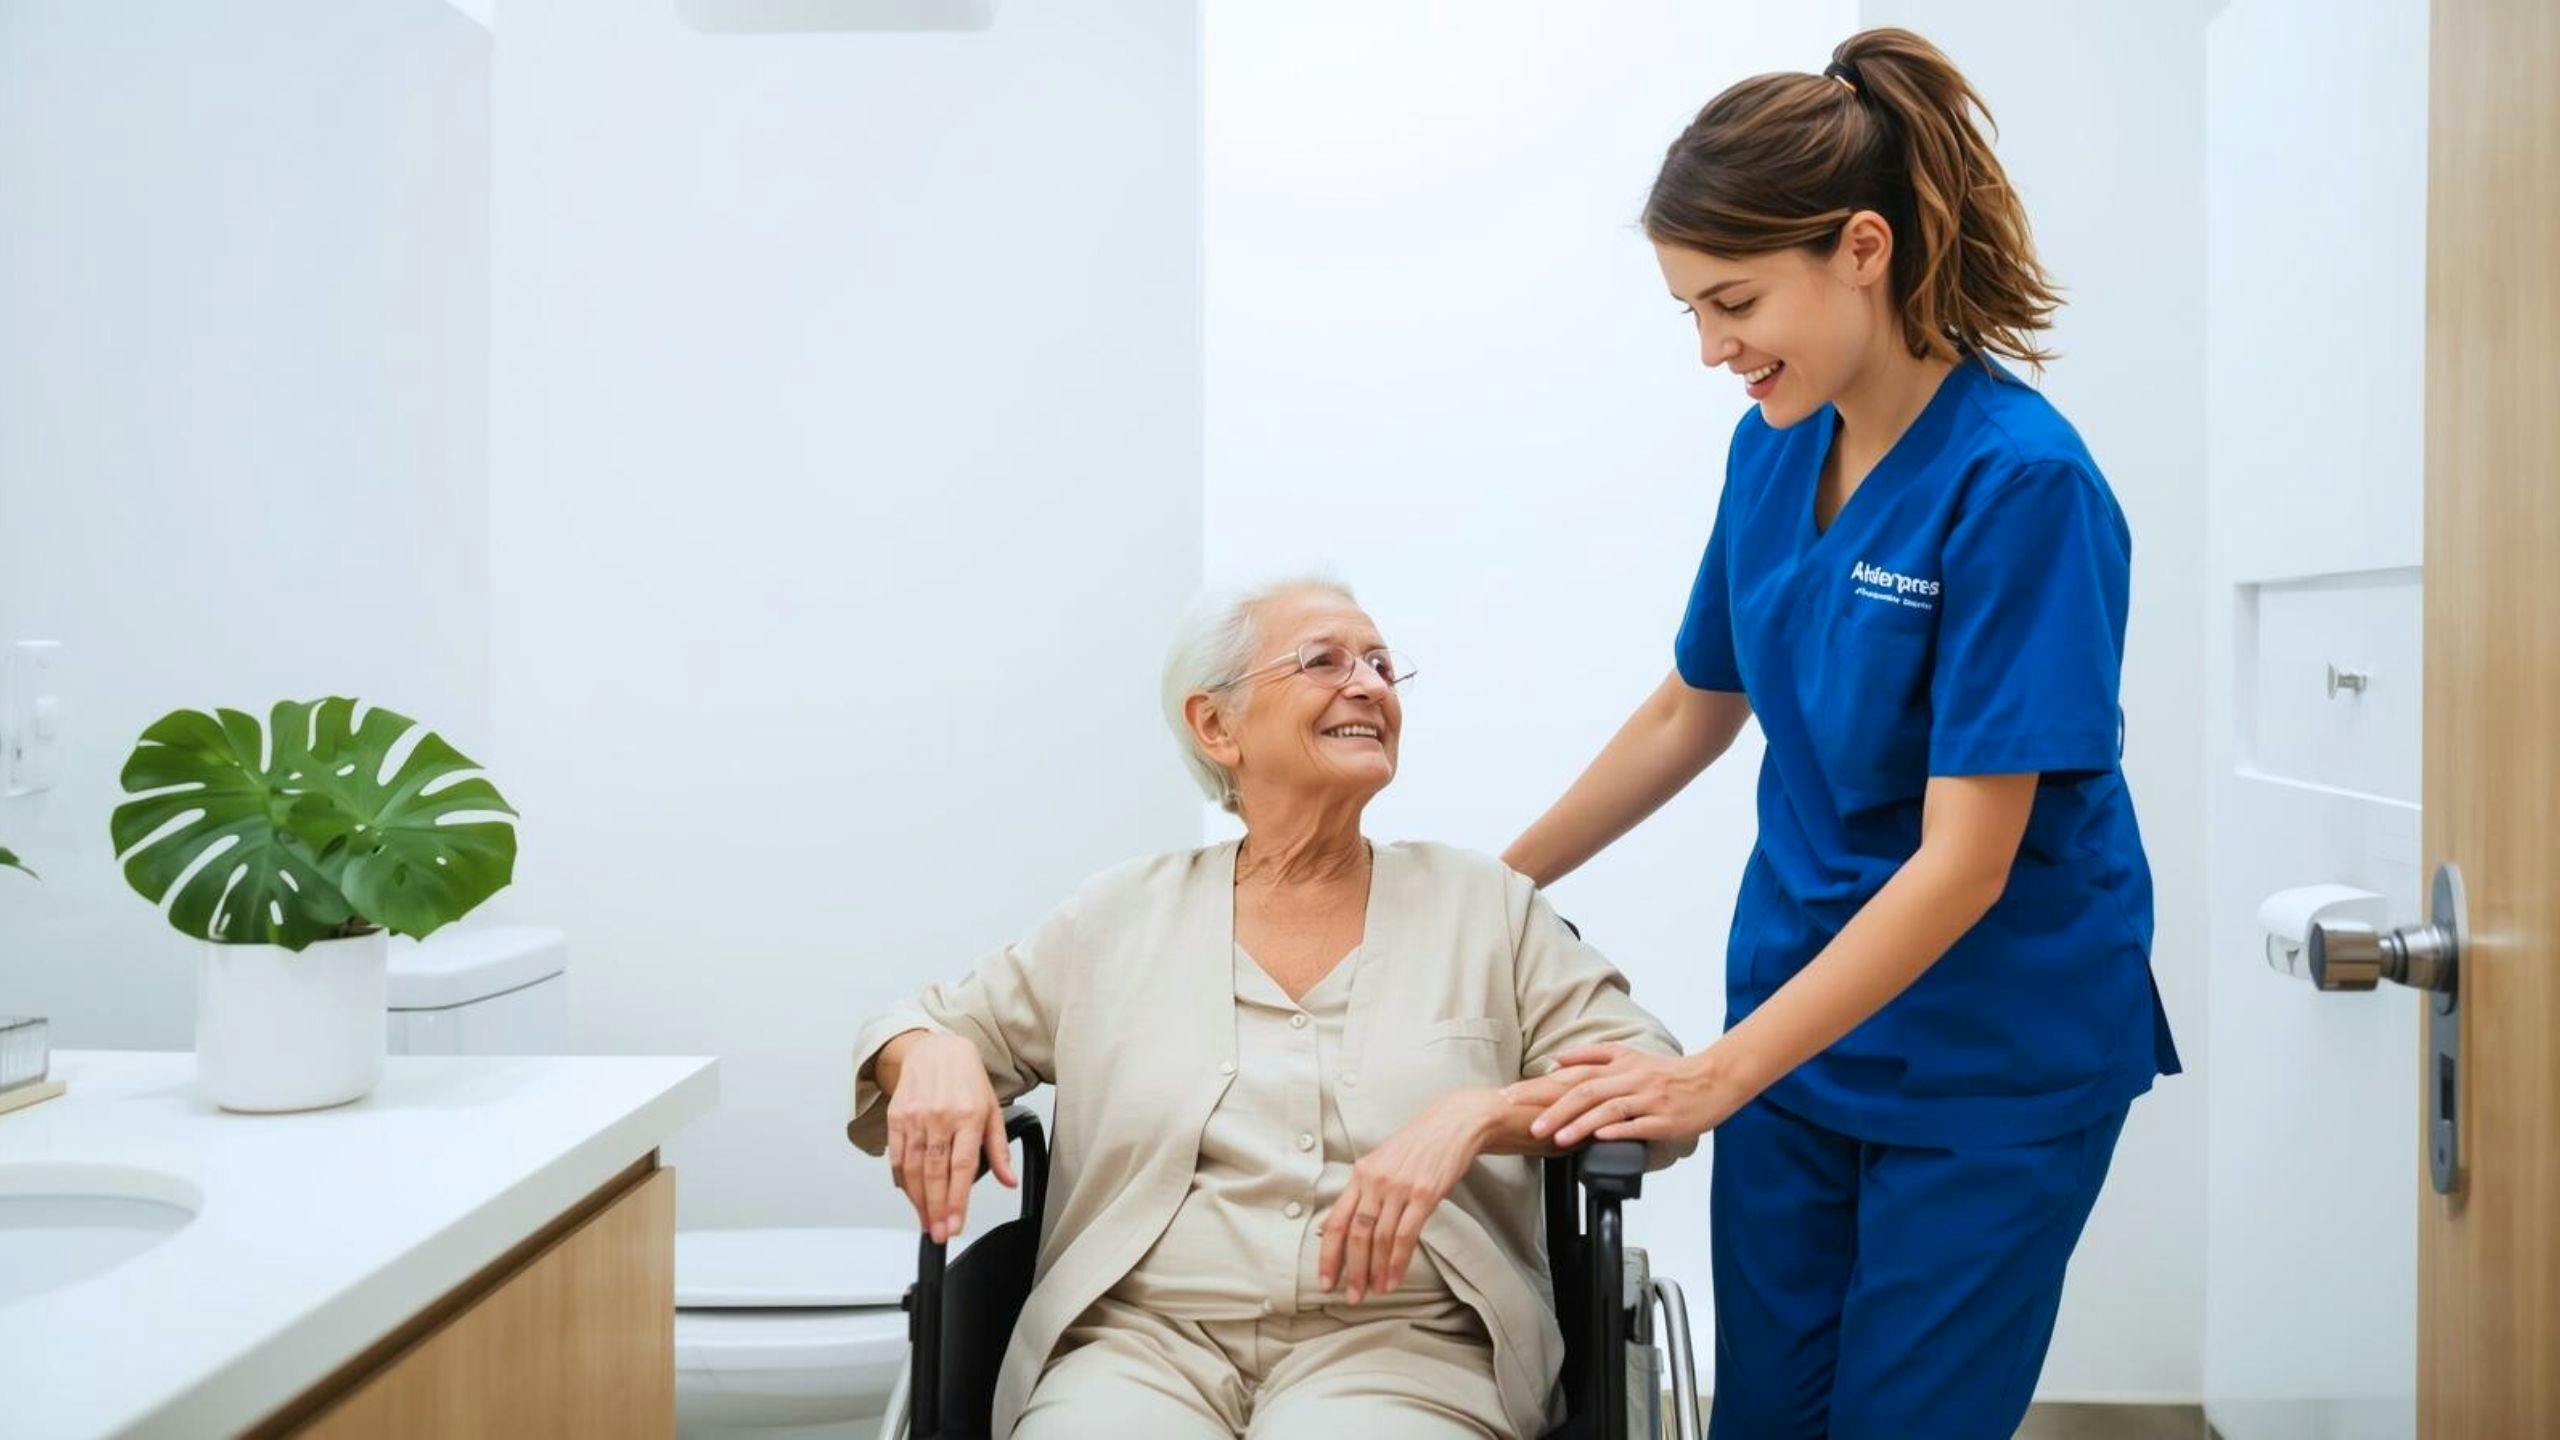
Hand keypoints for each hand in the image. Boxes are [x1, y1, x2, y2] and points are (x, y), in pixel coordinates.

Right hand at [882, 1031, 1015, 1243]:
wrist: (935, 1049)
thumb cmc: (966, 1080)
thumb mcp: (992, 1109)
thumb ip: (998, 1149)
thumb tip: (1008, 1180)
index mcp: (968, 1116)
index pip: (962, 1167)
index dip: (958, 1201)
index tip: (956, 1225)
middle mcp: (940, 1117)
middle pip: (934, 1173)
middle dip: (937, 1209)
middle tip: (940, 1234)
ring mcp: (915, 1117)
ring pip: (912, 1169)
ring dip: (918, 1201)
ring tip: (927, 1222)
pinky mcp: (896, 1117)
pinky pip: (896, 1156)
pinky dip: (901, 1181)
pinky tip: (910, 1196)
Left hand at [1318, 1089, 1497, 1302]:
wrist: (1453, 1124)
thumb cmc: (1417, 1146)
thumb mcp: (1382, 1163)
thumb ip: (1360, 1193)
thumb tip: (1331, 1227)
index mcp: (1361, 1174)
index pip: (1336, 1220)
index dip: (1328, 1254)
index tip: (1326, 1280)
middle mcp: (1375, 1180)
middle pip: (1355, 1233)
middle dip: (1352, 1270)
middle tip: (1351, 1296)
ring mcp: (1399, 1187)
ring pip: (1379, 1238)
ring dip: (1376, 1270)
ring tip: (1374, 1292)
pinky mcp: (1424, 1194)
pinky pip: (1406, 1235)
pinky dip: (1398, 1261)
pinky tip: (1395, 1278)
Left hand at [1504, 1043, 1752, 1147]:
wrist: (1713, 1079)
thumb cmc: (1667, 1072)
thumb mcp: (1629, 1056)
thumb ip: (1593, 1056)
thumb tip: (1556, 1062)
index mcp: (1618, 1064)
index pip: (1571, 1074)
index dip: (1538, 1085)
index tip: (1510, 1097)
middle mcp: (1629, 1079)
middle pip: (1585, 1090)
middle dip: (1552, 1108)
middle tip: (1526, 1124)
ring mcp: (1647, 1099)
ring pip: (1608, 1108)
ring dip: (1579, 1123)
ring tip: (1556, 1137)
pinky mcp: (1664, 1119)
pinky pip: (1637, 1124)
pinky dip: (1617, 1130)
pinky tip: (1598, 1139)